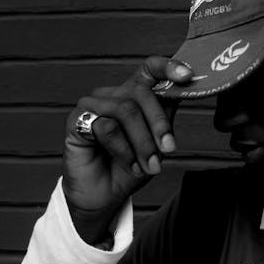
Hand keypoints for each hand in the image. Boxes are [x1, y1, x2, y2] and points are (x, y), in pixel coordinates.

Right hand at [62, 56, 192, 243]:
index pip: (149, 70)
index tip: (187, 76)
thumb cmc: (131, 169)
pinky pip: (106, 127)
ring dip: (142, 143)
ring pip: (126, 110)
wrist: (106, 197)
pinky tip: (127, 163)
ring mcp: (93, 106)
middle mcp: (113, 95)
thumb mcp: (157, 144)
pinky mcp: (75, 121)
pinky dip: (123, 150)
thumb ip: (167, 118)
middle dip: (159, 123)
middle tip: (168, 150)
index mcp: (134, 96)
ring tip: (148, 166)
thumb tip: (184, 91)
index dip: (167, 67)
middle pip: (141, 92)